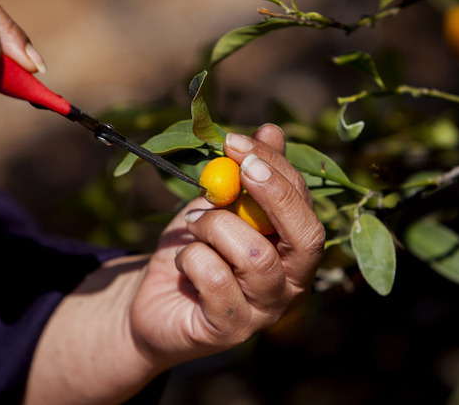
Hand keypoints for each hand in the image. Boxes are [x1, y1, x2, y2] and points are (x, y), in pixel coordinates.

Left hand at [24, 124, 324, 403]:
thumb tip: (272, 130)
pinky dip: (191, 257)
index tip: (237, 142)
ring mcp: (265, 311)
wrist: (152, 300)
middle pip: (306, 237)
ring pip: (254, 256)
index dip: (276, 168)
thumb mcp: (218, 206)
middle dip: (272, 194)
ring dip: (214, 227)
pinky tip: (183, 261)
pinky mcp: (230, 329)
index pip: (304, 204)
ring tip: (193, 226)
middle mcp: (292, 284)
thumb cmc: (195, 249)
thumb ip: (245, 176)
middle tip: (237, 166)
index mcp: (295, 250)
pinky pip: (215, 279)